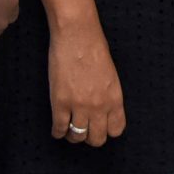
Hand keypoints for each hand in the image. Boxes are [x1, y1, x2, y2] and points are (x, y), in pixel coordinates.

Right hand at [48, 17, 127, 147]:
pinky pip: (59, 128)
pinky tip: (57, 129)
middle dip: (91, 137)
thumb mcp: (110, 74)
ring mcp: (79, 106)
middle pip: (97, 139)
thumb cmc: (94, 48)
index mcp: (115, 98)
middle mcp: (99, 106)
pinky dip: (58, 132)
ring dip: (73, 136)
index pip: (116, 130)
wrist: (77, 35)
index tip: (100, 127)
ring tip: (69, 129)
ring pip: (78, 137)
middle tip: (84, 130)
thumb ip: (108, 95)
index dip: (107, 130)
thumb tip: (102, 110)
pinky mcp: (61, 103)